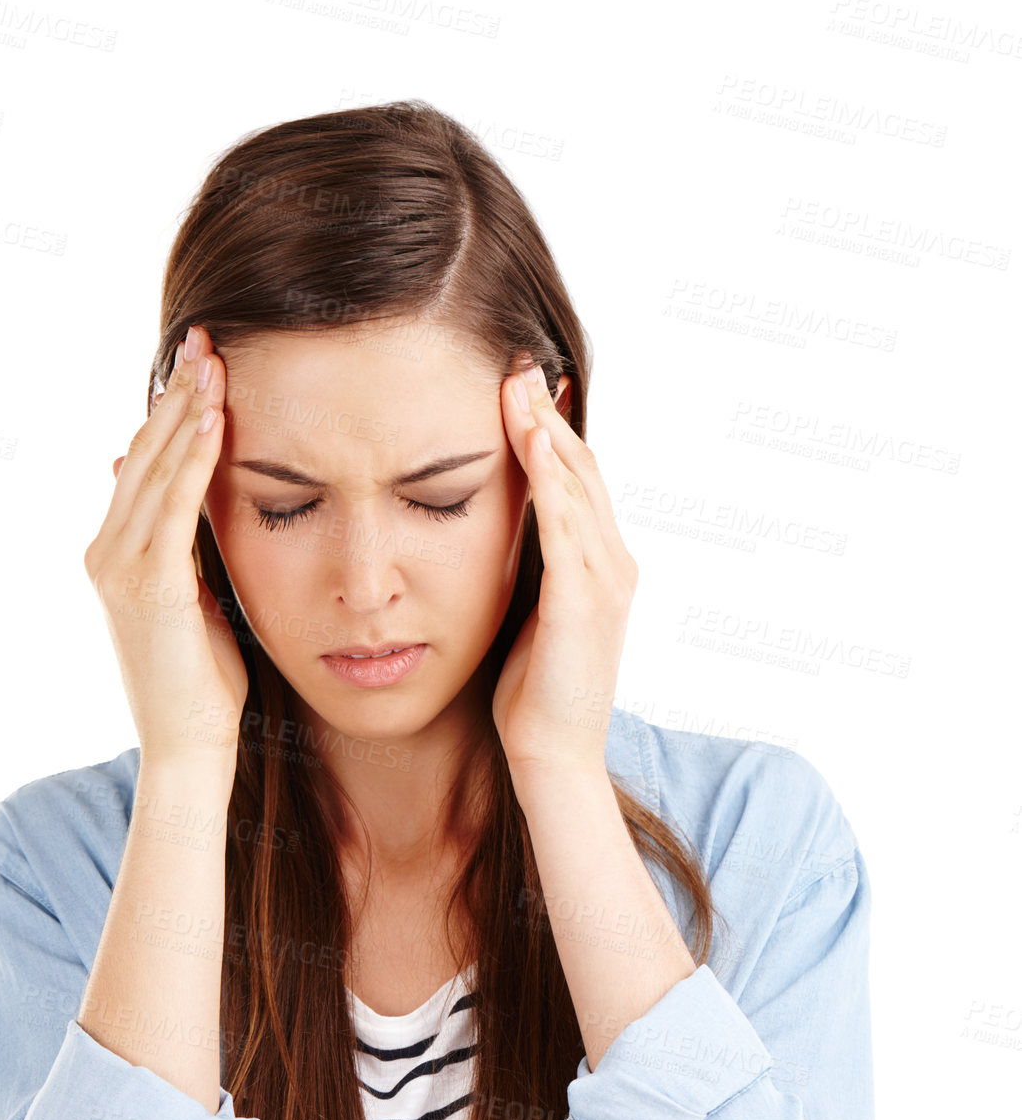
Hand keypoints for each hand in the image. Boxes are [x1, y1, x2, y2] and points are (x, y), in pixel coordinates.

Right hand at [86, 325, 248, 766]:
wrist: (189, 745)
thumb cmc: (203, 682)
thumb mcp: (194, 599)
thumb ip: (185, 548)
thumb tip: (182, 504)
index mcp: (116, 553)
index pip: (141, 464)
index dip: (169, 411)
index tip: (201, 363)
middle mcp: (107, 552)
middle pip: (141, 452)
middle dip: (176, 394)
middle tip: (207, 338)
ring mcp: (120, 567)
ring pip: (153, 469)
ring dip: (186, 411)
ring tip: (214, 361)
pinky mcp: (149, 586)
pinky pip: (174, 506)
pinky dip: (193, 459)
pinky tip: (215, 419)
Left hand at [492, 364, 638, 779]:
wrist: (554, 756)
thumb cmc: (535, 696)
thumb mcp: (533, 617)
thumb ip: (532, 572)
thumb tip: (504, 534)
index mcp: (602, 568)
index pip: (579, 482)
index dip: (550, 431)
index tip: (517, 388)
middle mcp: (614, 565)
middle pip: (583, 468)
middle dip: (546, 414)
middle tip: (515, 363)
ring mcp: (605, 581)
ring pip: (578, 484)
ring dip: (545, 429)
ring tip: (515, 382)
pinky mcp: (584, 600)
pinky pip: (566, 522)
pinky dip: (548, 474)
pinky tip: (525, 438)